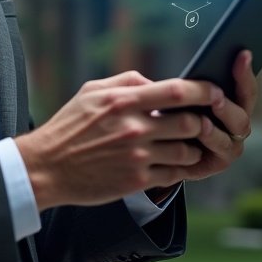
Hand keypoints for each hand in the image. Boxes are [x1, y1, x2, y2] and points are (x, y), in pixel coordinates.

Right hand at [14, 58, 254, 210]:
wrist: (47, 167)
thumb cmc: (69, 126)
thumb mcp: (92, 91)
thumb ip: (127, 81)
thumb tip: (156, 82)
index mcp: (123, 101)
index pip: (176, 91)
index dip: (203, 91)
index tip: (214, 92)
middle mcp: (134, 128)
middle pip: (190, 122)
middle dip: (202, 121)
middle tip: (204, 121)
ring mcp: (137, 157)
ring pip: (186, 151)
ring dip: (193, 147)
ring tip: (187, 143)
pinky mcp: (136, 180)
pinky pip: (174, 174)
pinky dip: (180, 168)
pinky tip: (174, 162)